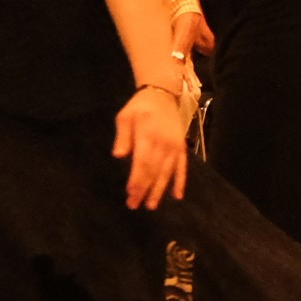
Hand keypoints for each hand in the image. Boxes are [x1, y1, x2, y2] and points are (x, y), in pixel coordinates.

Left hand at [113, 87, 188, 208]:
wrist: (163, 95)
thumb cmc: (140, 107)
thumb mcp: (124, 116)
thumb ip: (122, 136)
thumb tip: (119, 156)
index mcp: (148, 135)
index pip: (142, 162)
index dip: (137, 179)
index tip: (130, 193)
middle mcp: (163, 143)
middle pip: (153, 170)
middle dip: (144, 189)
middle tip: (135, 205)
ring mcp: (174, 146)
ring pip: (167, 172)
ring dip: (159, 190)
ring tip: (151, 205)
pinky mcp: (181, 148)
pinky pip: (182, 167)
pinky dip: (180, 181)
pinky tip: (177, 195)